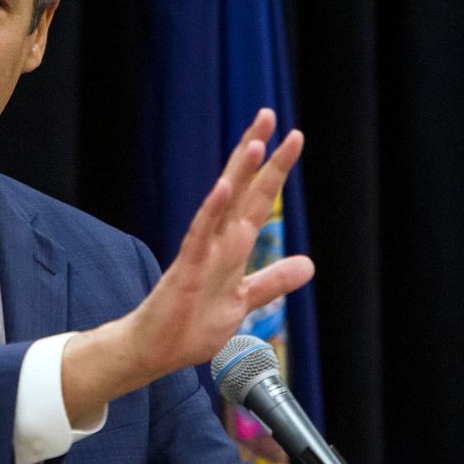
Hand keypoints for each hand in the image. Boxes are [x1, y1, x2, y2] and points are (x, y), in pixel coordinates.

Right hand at [61, 109, 314, 421]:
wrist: (155, 350)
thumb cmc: (192, 324)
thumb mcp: (244, 300)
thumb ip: (273, 280)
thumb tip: (308, 264)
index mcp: (233, 246)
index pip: (258, 199)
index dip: (274, 169)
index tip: (291, 137)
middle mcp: (218, 241)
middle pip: (242, 189)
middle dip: (257, 153)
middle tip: (268, 113)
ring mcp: (201, 253)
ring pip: (223, 205)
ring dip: (237, 174)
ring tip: (254, 142)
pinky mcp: (186, 270)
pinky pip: (199, 236)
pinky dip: (211, 211)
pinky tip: (221, 188)